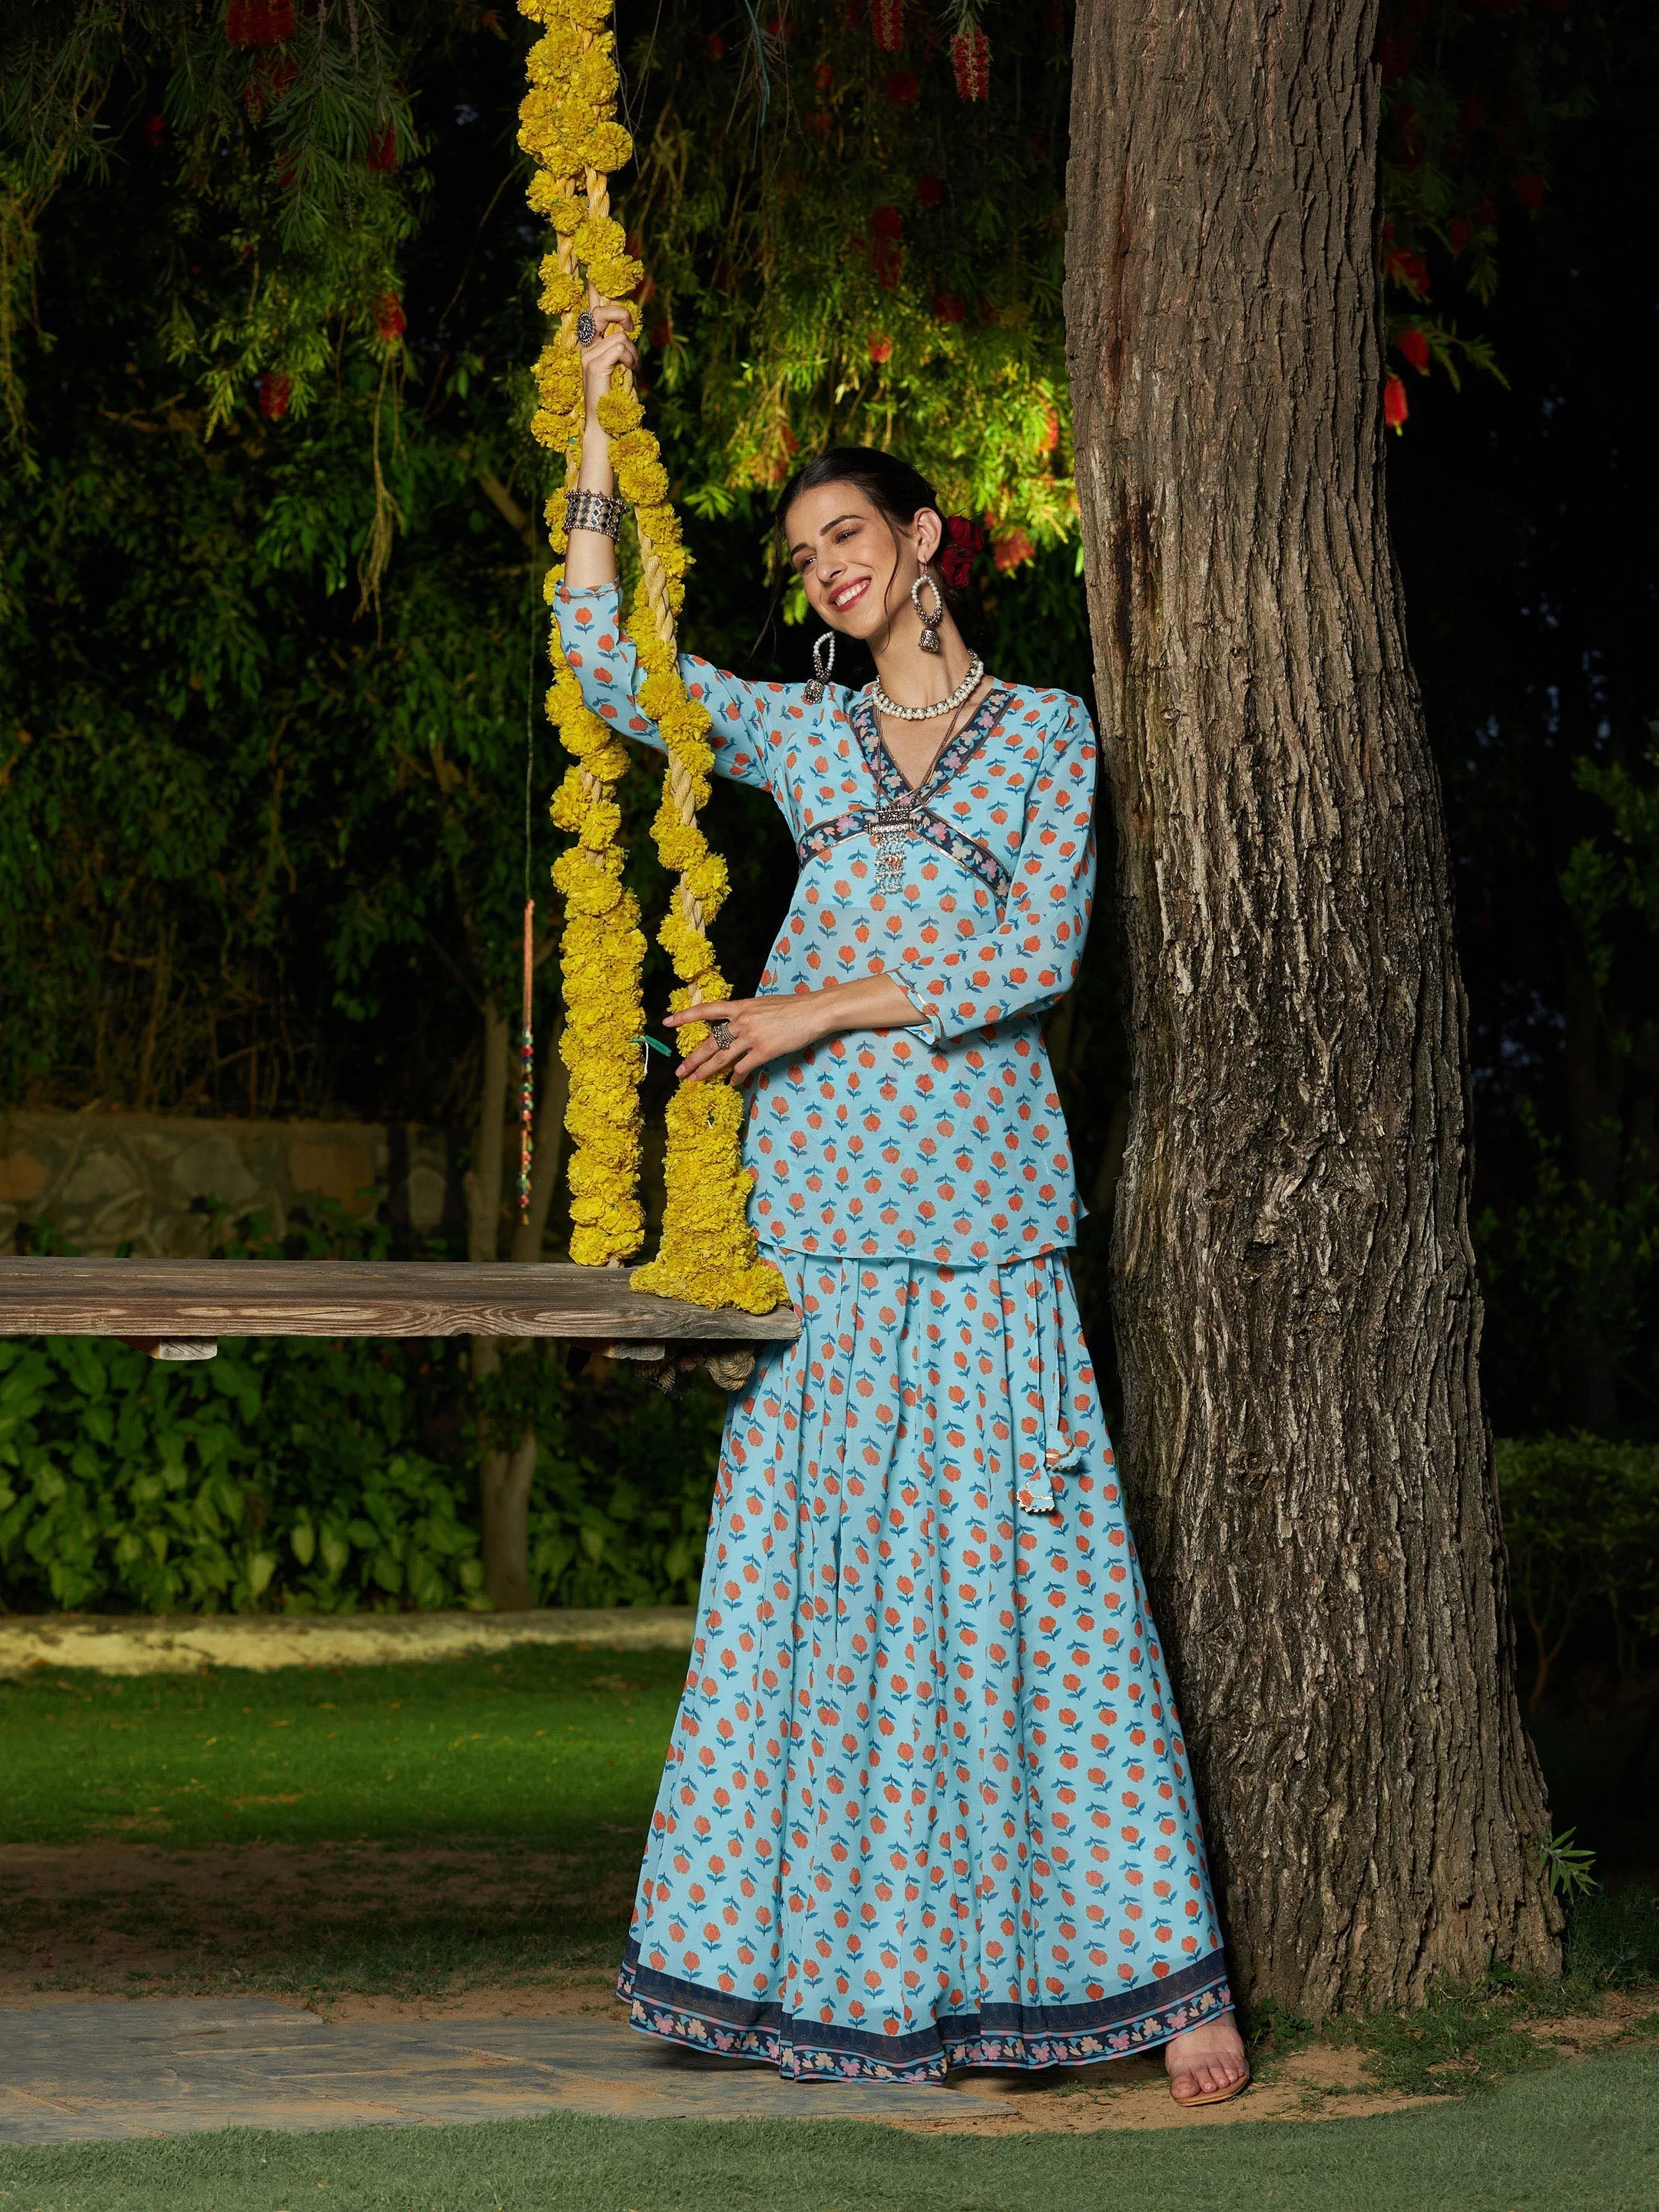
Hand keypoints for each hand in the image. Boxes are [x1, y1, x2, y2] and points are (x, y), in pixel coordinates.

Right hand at [580, 294, 636, 422]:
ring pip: (619, 334)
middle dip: (621, 313)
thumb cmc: (614, 400)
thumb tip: (628, 332)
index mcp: (590, 346)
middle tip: (632, 329)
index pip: (590, 312)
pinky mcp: (594, 364)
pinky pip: (621, 347)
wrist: (603, 426)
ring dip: (633, 351)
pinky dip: (631, 360)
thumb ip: (620, 348)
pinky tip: (629, 372)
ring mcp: (587, 355)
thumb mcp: (619, 368)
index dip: (592, 291)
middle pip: (600, 312)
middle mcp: (585, 347)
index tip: (593, 271)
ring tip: (632, 367)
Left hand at [665, 993, 833, 1083]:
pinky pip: (743, 1068)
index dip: (685, 1016)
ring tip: (694, 1080)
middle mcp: (741, 1021)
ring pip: (722, 1058)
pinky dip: (735, 1077)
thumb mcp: (763, 1004)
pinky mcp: (763, 1051)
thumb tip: (735, 1026)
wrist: (813, 1011)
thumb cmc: (792, 1007)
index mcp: (740, 1006)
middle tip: (680, 1071)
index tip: (667, 1022)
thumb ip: (746, 1014)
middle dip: (693, 1058)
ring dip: (706, 1071)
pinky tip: (731, 1083)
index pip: (706, 1010)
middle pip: (710, 1042)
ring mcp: (751, 1037)